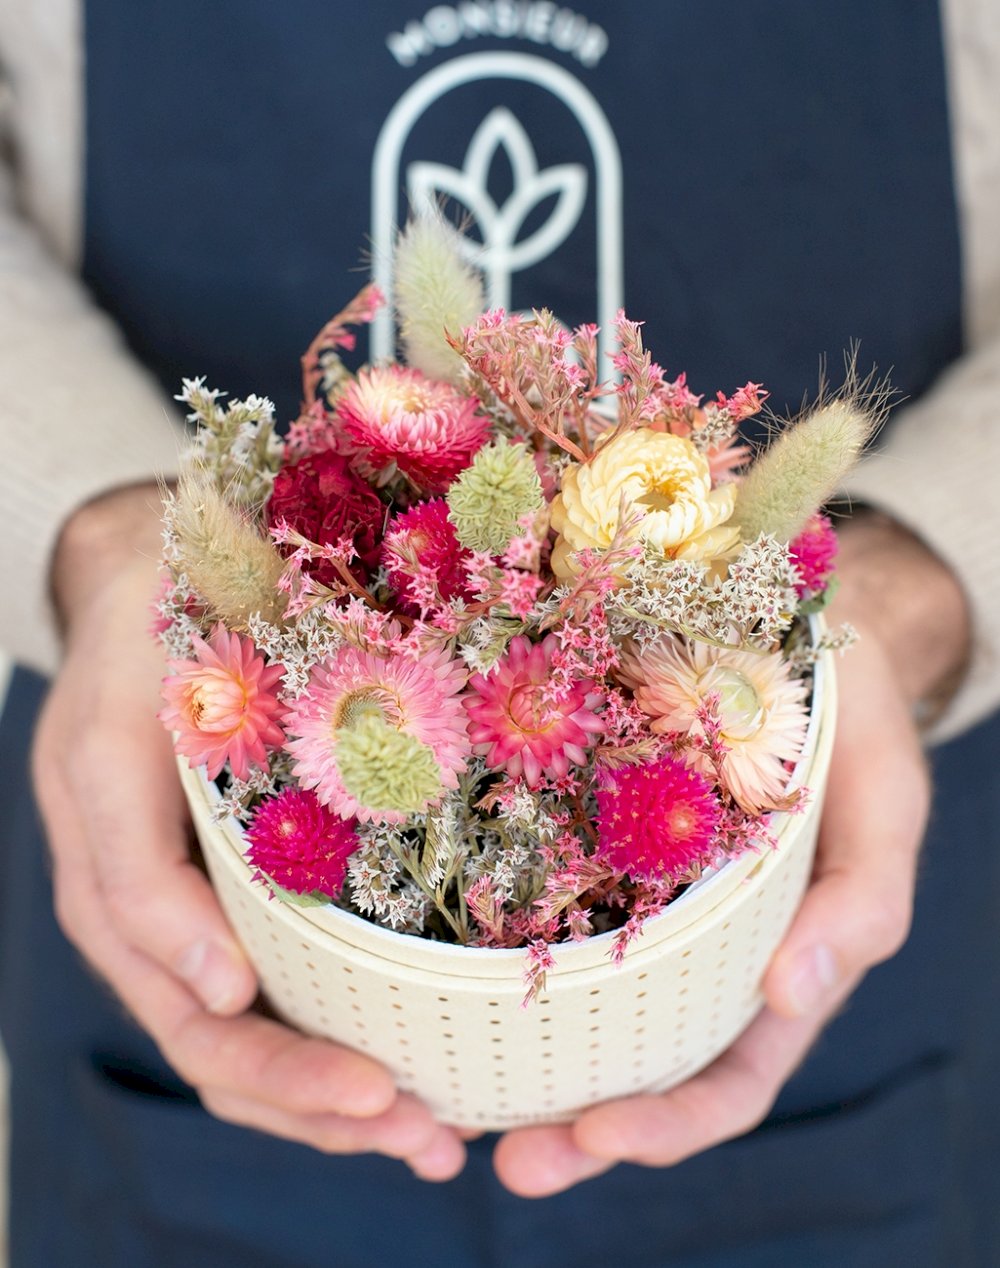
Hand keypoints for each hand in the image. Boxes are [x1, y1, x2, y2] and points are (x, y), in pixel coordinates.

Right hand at [32, 485, 464, 1179]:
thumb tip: (219, 992)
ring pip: (252, 1040)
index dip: (284, 1068)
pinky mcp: (228, 888)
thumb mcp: (114, 744)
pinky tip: (405, 1061)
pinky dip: (333, 1036)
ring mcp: (189, 910)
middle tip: (430, 1140)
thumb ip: (141, 870)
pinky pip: (273, 987)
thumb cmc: (138, 651)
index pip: (196, 1020)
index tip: (379, 1089)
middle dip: (328, 1107)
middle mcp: (152, 921)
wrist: (144, 585)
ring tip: (434, 1138)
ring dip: (338, 1103)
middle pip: (231, 1054)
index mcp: (116, 892)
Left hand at [493, 511, 969, 1196]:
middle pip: (635, 1066)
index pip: (726, 1074)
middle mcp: (694, 948)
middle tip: (494, 1154)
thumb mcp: (882, 795)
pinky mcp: (583, 841)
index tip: (593, 1135)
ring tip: (442, 1105)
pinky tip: (428, 975)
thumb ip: (863, 898)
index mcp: (773, 959)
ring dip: (518, 1065)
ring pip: (576, 1008)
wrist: (783, 620)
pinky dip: (488, 959)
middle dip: (571, 1126)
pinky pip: (536, 909)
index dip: (668, 1123)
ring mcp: (634, 900)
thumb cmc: (844, 712)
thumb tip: (794, 996)